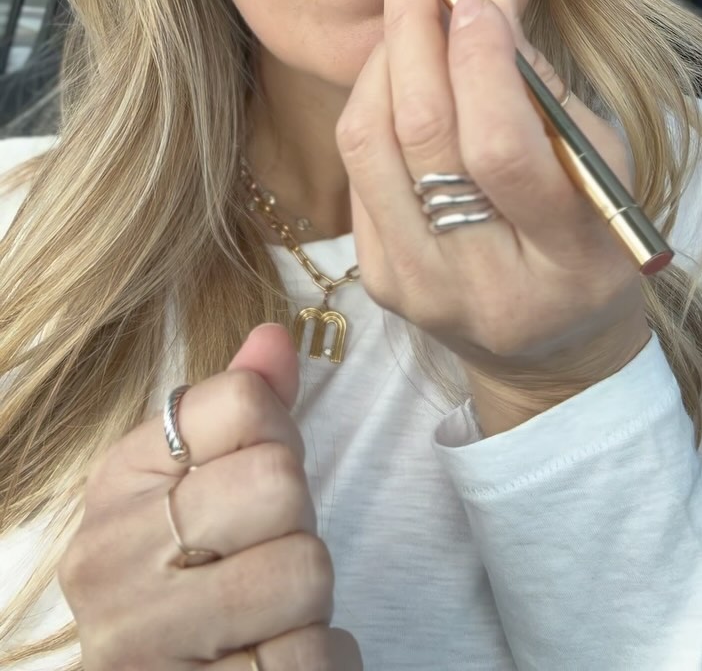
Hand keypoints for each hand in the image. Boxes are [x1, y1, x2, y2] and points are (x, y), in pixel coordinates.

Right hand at [59, 324, 362, 669]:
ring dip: (311, 604)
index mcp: (116, 484)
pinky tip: (271, 661)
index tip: (258, 485)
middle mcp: (110, 561)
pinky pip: (309, 659)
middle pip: (279, 482)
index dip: (281, 438)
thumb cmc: (187, 581)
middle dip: (297, 524)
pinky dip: (319, 662)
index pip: (243, 402)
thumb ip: (239, 408)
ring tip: (267, 618)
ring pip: (304, 571)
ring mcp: (142, 644)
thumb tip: (277, 335)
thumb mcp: (195, 485)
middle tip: (265, 558)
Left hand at [336, 0, 648, 403]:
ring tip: (402, 6)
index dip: (481, 65)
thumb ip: (541, 89)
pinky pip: (357, 170)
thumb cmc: (588, 240)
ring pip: (371, 147)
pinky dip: (372, 106)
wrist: (549, 348)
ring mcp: (422, 289)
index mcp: (568, 260)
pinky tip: (396, 73)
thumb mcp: (599, 168)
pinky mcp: (380, 283)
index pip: (503, 152)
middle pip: (424, 140)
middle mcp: (486, 284)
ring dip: (381, 61)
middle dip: (412, 37)